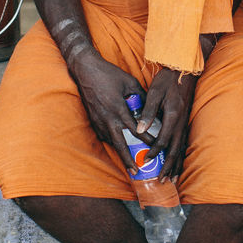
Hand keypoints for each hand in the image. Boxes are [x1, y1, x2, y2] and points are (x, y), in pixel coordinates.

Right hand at [70, 53, 144, 173]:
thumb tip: (151, 109)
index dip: (148, 140)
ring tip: (129, 163)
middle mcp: (108, 118)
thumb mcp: (130, 82)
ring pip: (111, 142)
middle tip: (136, 172)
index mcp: (119, 109)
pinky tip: (119, 146)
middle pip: (120, 145)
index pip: (136, 130)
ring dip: (120, 153)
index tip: (156, 148)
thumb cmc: (109, 74)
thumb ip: (141, 96)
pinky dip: (112, 142)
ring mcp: (98, 121)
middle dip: (128, 160)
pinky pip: (104, 135)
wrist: (86, 70)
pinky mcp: (93, 120)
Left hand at [139, 67, 198, 178]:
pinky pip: (183, 143)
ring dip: (176, 165)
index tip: (145, 161)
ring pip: (181, 149)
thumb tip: (139, 130)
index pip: (163, 139)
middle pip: (175, 150)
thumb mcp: (155, 92)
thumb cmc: (168, 80)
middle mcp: (180, 122)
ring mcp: (184, 123)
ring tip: (172, 180)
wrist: (185, 69)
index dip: (154, 152)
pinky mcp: (185, 122)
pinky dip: (180, 156)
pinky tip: (176, 163)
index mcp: (172, 115)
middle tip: (162, 180)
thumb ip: (147, 111)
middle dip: (168, 167)